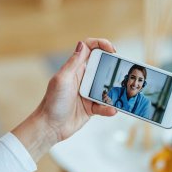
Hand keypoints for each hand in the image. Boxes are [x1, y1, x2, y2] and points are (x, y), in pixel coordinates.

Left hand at [12, 38, 116, 160]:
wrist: (49, 127)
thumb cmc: (52, 102)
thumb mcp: (62, 80)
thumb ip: (73, 63)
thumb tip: (82, 44)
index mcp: (75, 69)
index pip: (89, 49)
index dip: (101, 45)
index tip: (112, 50)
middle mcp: (82, 79)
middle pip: (103, 67)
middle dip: (114, 69)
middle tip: (122, 73)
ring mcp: (87, 93)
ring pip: (106, 88)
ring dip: (114, 92)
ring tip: (119, 95)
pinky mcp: (90, 108)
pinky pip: (104, 105)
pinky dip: (109, 108)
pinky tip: (111, 110)